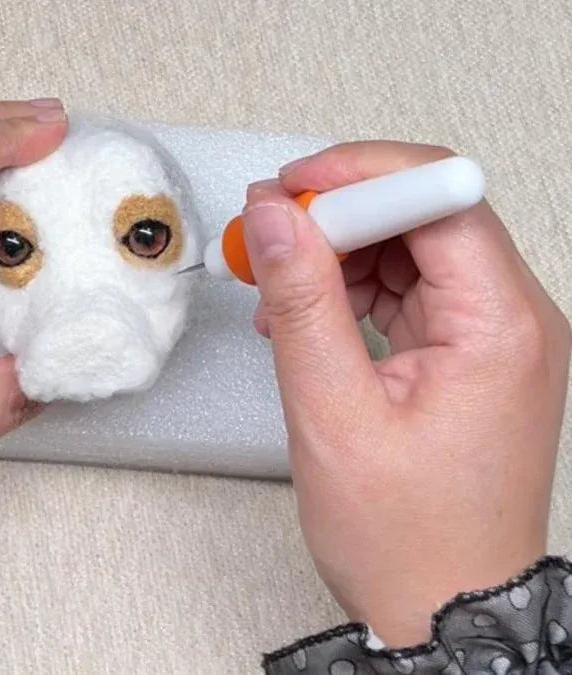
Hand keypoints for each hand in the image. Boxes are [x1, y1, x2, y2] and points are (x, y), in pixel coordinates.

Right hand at [244, 141, 570, 644]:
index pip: (441, 196)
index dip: (359, 178)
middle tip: (274, 237)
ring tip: (283, 291)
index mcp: (501, 328)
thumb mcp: (332, 412)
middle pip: (427, 213)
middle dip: (341, 215)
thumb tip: (279, 220)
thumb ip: (302, 302)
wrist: (441, 606)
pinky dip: (354, 291)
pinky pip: (412, 290)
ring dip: (340, 256)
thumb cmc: (408, 538)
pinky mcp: (469, 356)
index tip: (293, 190)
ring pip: (414, 247)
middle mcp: (513, 322)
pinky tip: (310, 317)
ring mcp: (494, 338)